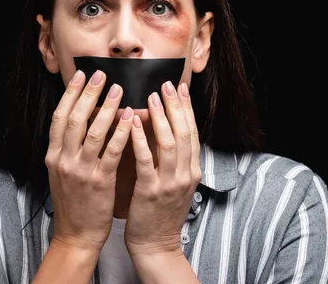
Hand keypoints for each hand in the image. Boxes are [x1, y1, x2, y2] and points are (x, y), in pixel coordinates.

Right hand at [45, 69, 133, 250]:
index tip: (81, 75)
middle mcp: (63, 160)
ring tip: (118, 89)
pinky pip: (111, 151)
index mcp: (54, 155)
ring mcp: (80, 170)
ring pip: (92, 131)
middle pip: (74, 118)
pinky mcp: (99, 181)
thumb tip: (84, 117)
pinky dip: (120, 132)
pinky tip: (129, 117)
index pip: (59, 117)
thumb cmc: (76, 200)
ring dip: (106, 107)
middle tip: (101, 74)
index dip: (70, 94)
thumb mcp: (64, 171)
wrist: (76, 234)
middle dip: (88, 93)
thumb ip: (71, 147)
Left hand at [124, 80, 202, 256]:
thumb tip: (166, 127)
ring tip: (151, 96)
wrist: (156, 244)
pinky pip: (146, 160)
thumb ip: (175, 158)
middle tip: (166, 84)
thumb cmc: (161, 211)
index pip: (193, 132)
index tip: (180, 87)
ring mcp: (170, 183)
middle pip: (185, 132)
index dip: (186, 108)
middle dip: (176, 106)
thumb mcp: (177, 183)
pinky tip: (134, 122)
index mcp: (193, 170)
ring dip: (161, 117)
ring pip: (170, 143)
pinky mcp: (151, 191)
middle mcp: (186, 174)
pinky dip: (141, 139)